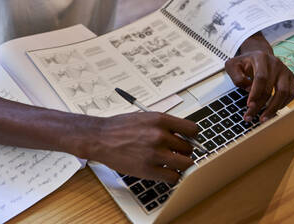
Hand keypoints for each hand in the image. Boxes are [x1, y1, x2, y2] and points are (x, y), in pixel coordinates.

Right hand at [72, 112, 197, 183]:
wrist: (100, 138)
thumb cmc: (120, 128)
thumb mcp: (146, 117)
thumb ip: (165, 125)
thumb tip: (184, 135)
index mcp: (160, 120)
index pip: (193, 129)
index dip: (193, 137)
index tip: (190, 140)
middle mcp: (160, 135)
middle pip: (189, 148)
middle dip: (183, 151)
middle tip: (175, 152)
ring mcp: (155, 153)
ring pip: (185, 163)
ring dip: (180, 164)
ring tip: (171, 162)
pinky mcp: (148, 170)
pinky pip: (173, 177)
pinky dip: (172, 176)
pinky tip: (164, 171)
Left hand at [225, 50, 293, 121]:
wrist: (258, 54)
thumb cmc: (244, 62)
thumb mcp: (232, 65)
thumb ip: (236, 76)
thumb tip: (249, 89)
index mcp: (261, 58)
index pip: (261, 77)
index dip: (255, 93)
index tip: (249, 105)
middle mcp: (276, 64)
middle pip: (272, 88)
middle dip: (260, 105)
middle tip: (250, 116)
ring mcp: (285, 71)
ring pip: (284, 92)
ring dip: (274, 108)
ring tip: (263, 118)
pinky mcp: (290, 78)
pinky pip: (290, 94)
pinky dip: (282, 104)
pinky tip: (272, 111)